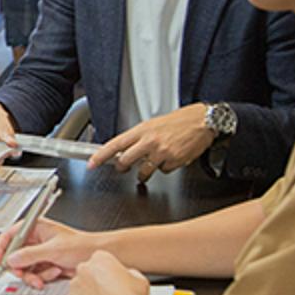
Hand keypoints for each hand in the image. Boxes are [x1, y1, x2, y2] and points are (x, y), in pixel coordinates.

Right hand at [0, 216, 98, 288]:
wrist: (96, 257)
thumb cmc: (82, 246)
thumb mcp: (53, 249)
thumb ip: (30, 254)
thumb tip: (12, 259)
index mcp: (35, 228)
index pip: (9, 236)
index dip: (1, 249)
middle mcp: (35, 240)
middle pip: (15, 255)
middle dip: (21, 267)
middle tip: (25, 273)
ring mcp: (40, 254)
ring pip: (24, 268)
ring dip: (34, 275)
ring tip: (48, 274)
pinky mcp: (45, 265)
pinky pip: (35, 275)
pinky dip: (42, 278)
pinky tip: (54, 273)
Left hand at [65, 250, 149, 294]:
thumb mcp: (139, 278)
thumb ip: (127, 272)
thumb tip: (125, 275)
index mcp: (100, 258)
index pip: (99, 260)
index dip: (106, 271)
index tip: (111, 280)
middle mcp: (83, 268)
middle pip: (86, 272)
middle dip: (93, 281)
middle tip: (106, 294)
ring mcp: (74, 285)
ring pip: (79, 287)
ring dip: (86, 294)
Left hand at [87, 104, 213, 182]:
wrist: (202, 121)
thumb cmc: (179, 121)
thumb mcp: (153, 124)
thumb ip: (139, 137)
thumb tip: (125, 149)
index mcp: (142, 130)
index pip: (115, 144)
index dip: (101, 155)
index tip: (92, 163)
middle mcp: (150, 141)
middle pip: (126, 161)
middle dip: (122, 167)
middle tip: (123, 168)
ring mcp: (161, 152)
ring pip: (144, 171)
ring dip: (143, 173)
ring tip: (149, 167)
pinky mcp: (174, 161)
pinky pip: (163, 171)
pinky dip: (165, 167)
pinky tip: (170, 158)